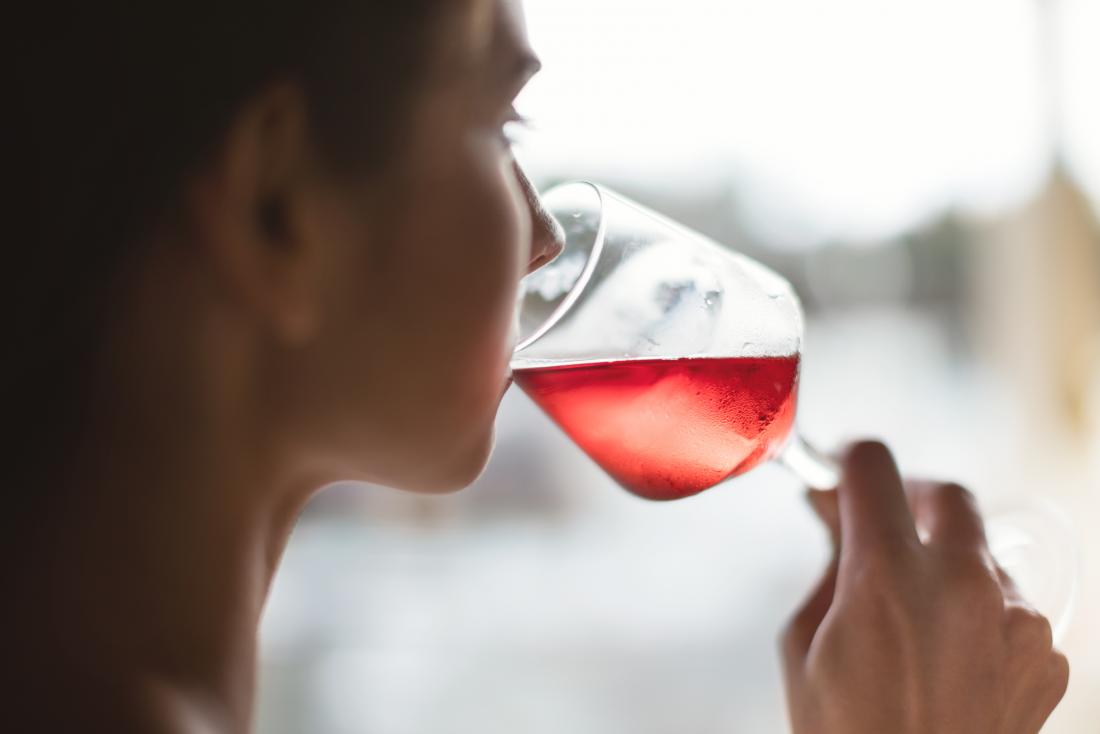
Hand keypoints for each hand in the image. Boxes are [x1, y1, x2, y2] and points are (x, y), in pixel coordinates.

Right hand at [781, 441, 1068, 733]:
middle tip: (882, 522)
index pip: (874, 467)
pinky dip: (978, 613)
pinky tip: (947, 657)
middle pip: (947, 493)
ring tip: (914, 617)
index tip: (842, 468)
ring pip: (982, 553)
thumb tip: (838, 514)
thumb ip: (828, 567)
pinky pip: (1009, 605)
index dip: (849, 460)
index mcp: (887, 579)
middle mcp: (963, 587)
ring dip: (947, 563)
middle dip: (910, 498)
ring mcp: (1018, 621)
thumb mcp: (802, 644)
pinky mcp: (1048, 656)